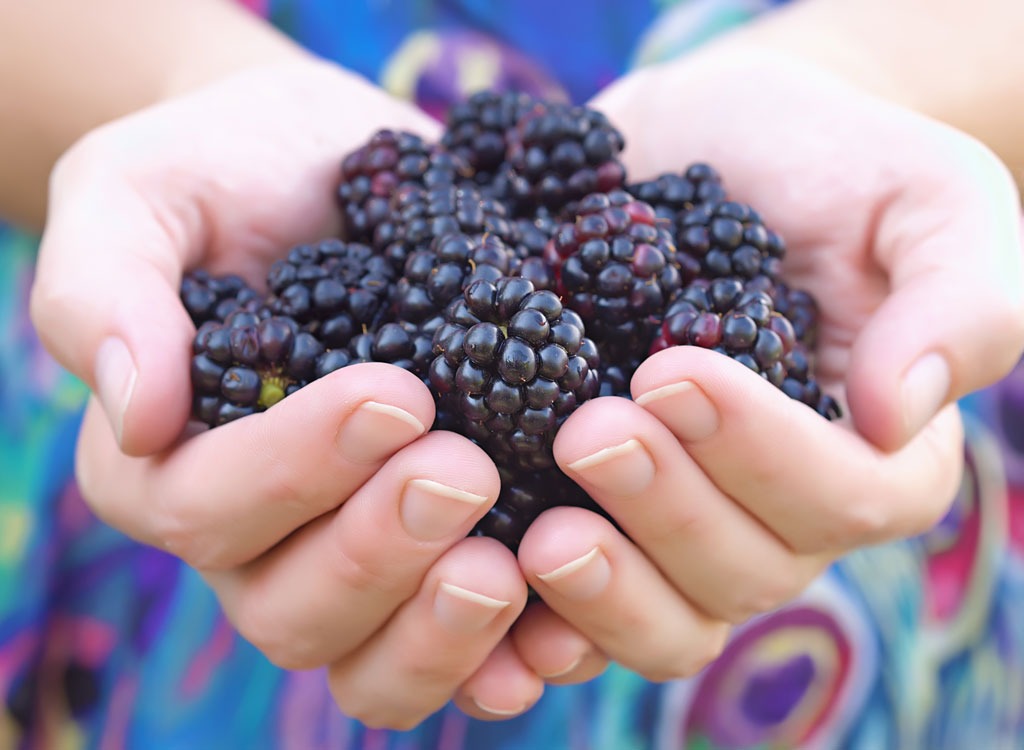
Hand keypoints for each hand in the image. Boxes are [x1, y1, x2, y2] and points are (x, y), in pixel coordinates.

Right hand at [30, 61, 546, 727]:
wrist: (333, 161)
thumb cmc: (224, 171)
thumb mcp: (141, 191)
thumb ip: (107, 289)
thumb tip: (134, 415)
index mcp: (168, 463)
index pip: (205, 507)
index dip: (296, 469)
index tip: (397, 393)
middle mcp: (258, 533)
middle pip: (292, 609)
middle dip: (378, 553)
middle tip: (467, 472)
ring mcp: (351, 550)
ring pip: (369, 657)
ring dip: (442, 629)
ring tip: (513, 563)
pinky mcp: (438, 547)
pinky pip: (460, 648)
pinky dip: (508, 652)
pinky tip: (567, 628)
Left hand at [509, 48, 1023, 682]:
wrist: (700, 142)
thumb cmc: (823, 161)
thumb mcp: (923, 194)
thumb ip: (956, 297)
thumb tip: (898, 412)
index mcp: (872, 448)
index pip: (848, 498)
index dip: (763, 455)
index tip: (672, 371)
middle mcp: (779, 507)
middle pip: (745, 571)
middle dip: (667, 513)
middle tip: (586, 433)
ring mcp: (686, 520)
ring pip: (671, 616)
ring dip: (606, 590)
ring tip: (536, 537)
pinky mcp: (602, 512)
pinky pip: (582, 607)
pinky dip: (540, 623)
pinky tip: (493, 590)